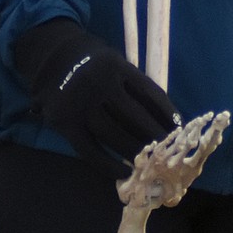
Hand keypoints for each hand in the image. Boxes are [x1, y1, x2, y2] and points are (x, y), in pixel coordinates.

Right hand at [15, 19, 175, 172]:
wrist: (53, 60)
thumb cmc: (94, 66)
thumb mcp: (116, 64)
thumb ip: (134, 86)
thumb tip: (164, 120)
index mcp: (116, 66)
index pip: (149, 93)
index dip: (167, 113)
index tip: (179, 130)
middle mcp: (98, 83)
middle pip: (134, 117)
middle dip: (156, 136)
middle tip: (170, 152)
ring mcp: (79, 104)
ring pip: (114, 135)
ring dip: (135, 152)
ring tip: (151, 163)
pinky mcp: (64, 123)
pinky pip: (90, 150)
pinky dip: (109, 165)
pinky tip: (125, 171)